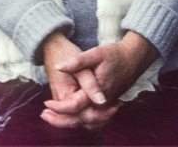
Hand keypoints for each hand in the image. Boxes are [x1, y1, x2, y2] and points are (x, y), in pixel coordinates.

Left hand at [43, 31, 159, 127]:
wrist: (134, 58)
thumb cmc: (114, 54)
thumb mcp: (96, 53)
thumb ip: (77, 61)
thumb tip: (59, 67)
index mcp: (98, 91)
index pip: (75, 107)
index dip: (59, 107)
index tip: (46, 104)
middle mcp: (104, 103)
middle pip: (81, 120)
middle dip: (61, 121)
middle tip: (44, 115)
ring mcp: (107, 106)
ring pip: (89, 123)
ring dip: (71, 123)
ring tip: (52, 119)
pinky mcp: (108, 106)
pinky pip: (95, 120)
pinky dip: (82, 122)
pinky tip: (71, 118)